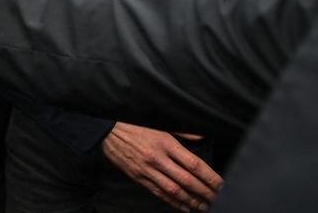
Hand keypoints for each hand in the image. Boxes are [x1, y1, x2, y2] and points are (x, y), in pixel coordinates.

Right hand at [102, 123, 221, 211]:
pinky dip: (173, 203)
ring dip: (192, 201)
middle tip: (217, 199)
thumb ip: (182, 132)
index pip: (194, 164)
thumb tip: (200, 137)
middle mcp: (157, 158)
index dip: (210, 177)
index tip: (221, 185)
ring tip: (204, 206)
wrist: (106, 128)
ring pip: (174, 191)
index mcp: (165, 142)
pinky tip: (184, 207)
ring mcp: (147, 169)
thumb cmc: (134, 123)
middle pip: (187, 181)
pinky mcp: (138, 177)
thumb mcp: (159, 122)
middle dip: (205, 193)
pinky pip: (159, 193)